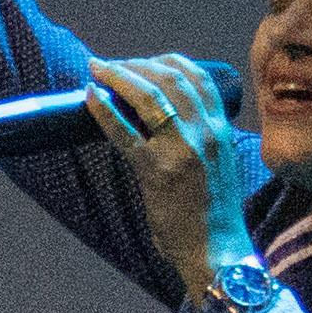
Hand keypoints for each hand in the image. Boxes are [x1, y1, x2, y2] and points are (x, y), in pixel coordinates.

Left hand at [89, 52, 261, 296]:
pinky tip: (90, 96)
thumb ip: (199, 140)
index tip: (144, 61)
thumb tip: (162, 122)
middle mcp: (205, 132)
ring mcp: (181, 148)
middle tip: (110, 65)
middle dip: (136, 64)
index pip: (199, 77)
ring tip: (96, 69)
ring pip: (148, 95)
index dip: (167, 61)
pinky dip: (103, 109)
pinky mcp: (156, 169)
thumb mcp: (218, 165)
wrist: (217, 251)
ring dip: (118, 76)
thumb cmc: (214, 216)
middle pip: (170, 77)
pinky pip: (124, 130)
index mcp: (221, 130)